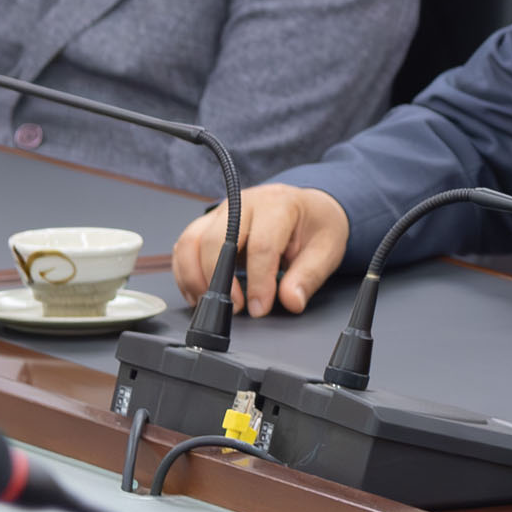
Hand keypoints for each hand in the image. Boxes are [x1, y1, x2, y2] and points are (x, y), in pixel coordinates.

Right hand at [170, 184, 348, 316]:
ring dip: (195, 277)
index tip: (260, 307)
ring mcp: (221, 212)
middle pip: (217, 240)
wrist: (307, 207)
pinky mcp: (208, 223)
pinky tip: (197, 293)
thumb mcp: (327, 248)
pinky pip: (184, 245)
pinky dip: (185, 271)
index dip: (259, 282)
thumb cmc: (314, 225)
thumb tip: (291, 300)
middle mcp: (244, 203)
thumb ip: (309, 276)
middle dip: (221, 281)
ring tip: (210, 303)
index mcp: (278, 204)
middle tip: (236, 308)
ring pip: (191, 241)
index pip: (261, 245)